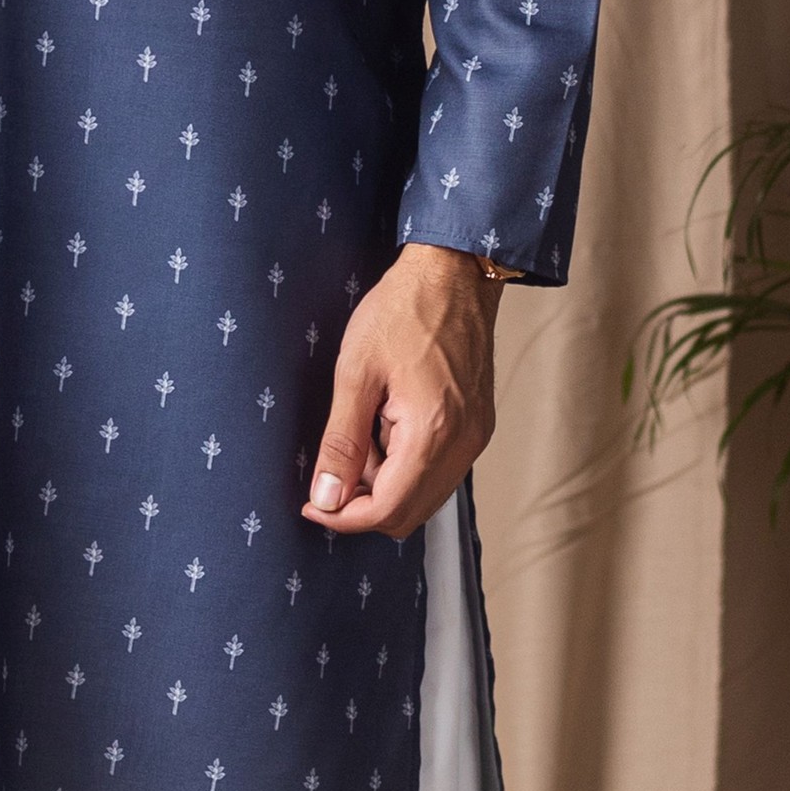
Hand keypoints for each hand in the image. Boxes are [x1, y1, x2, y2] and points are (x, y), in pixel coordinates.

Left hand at [304, 244, 499, 538]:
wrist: (453, 273)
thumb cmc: (403, 311)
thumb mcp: (356, 373)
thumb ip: (342, 442)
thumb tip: (327, 498)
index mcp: (433, 432)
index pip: (388, 509)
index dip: (344, 517)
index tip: (312, 504)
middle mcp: (464, 444)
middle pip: (410, 514)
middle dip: (364, 504)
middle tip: (332, 469)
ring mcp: (476, 437)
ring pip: (425, 495)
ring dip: (386, 484)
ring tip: (361, 433)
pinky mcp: (477, 426)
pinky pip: (439, 470)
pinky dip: (407, 465)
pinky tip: (385, 427)